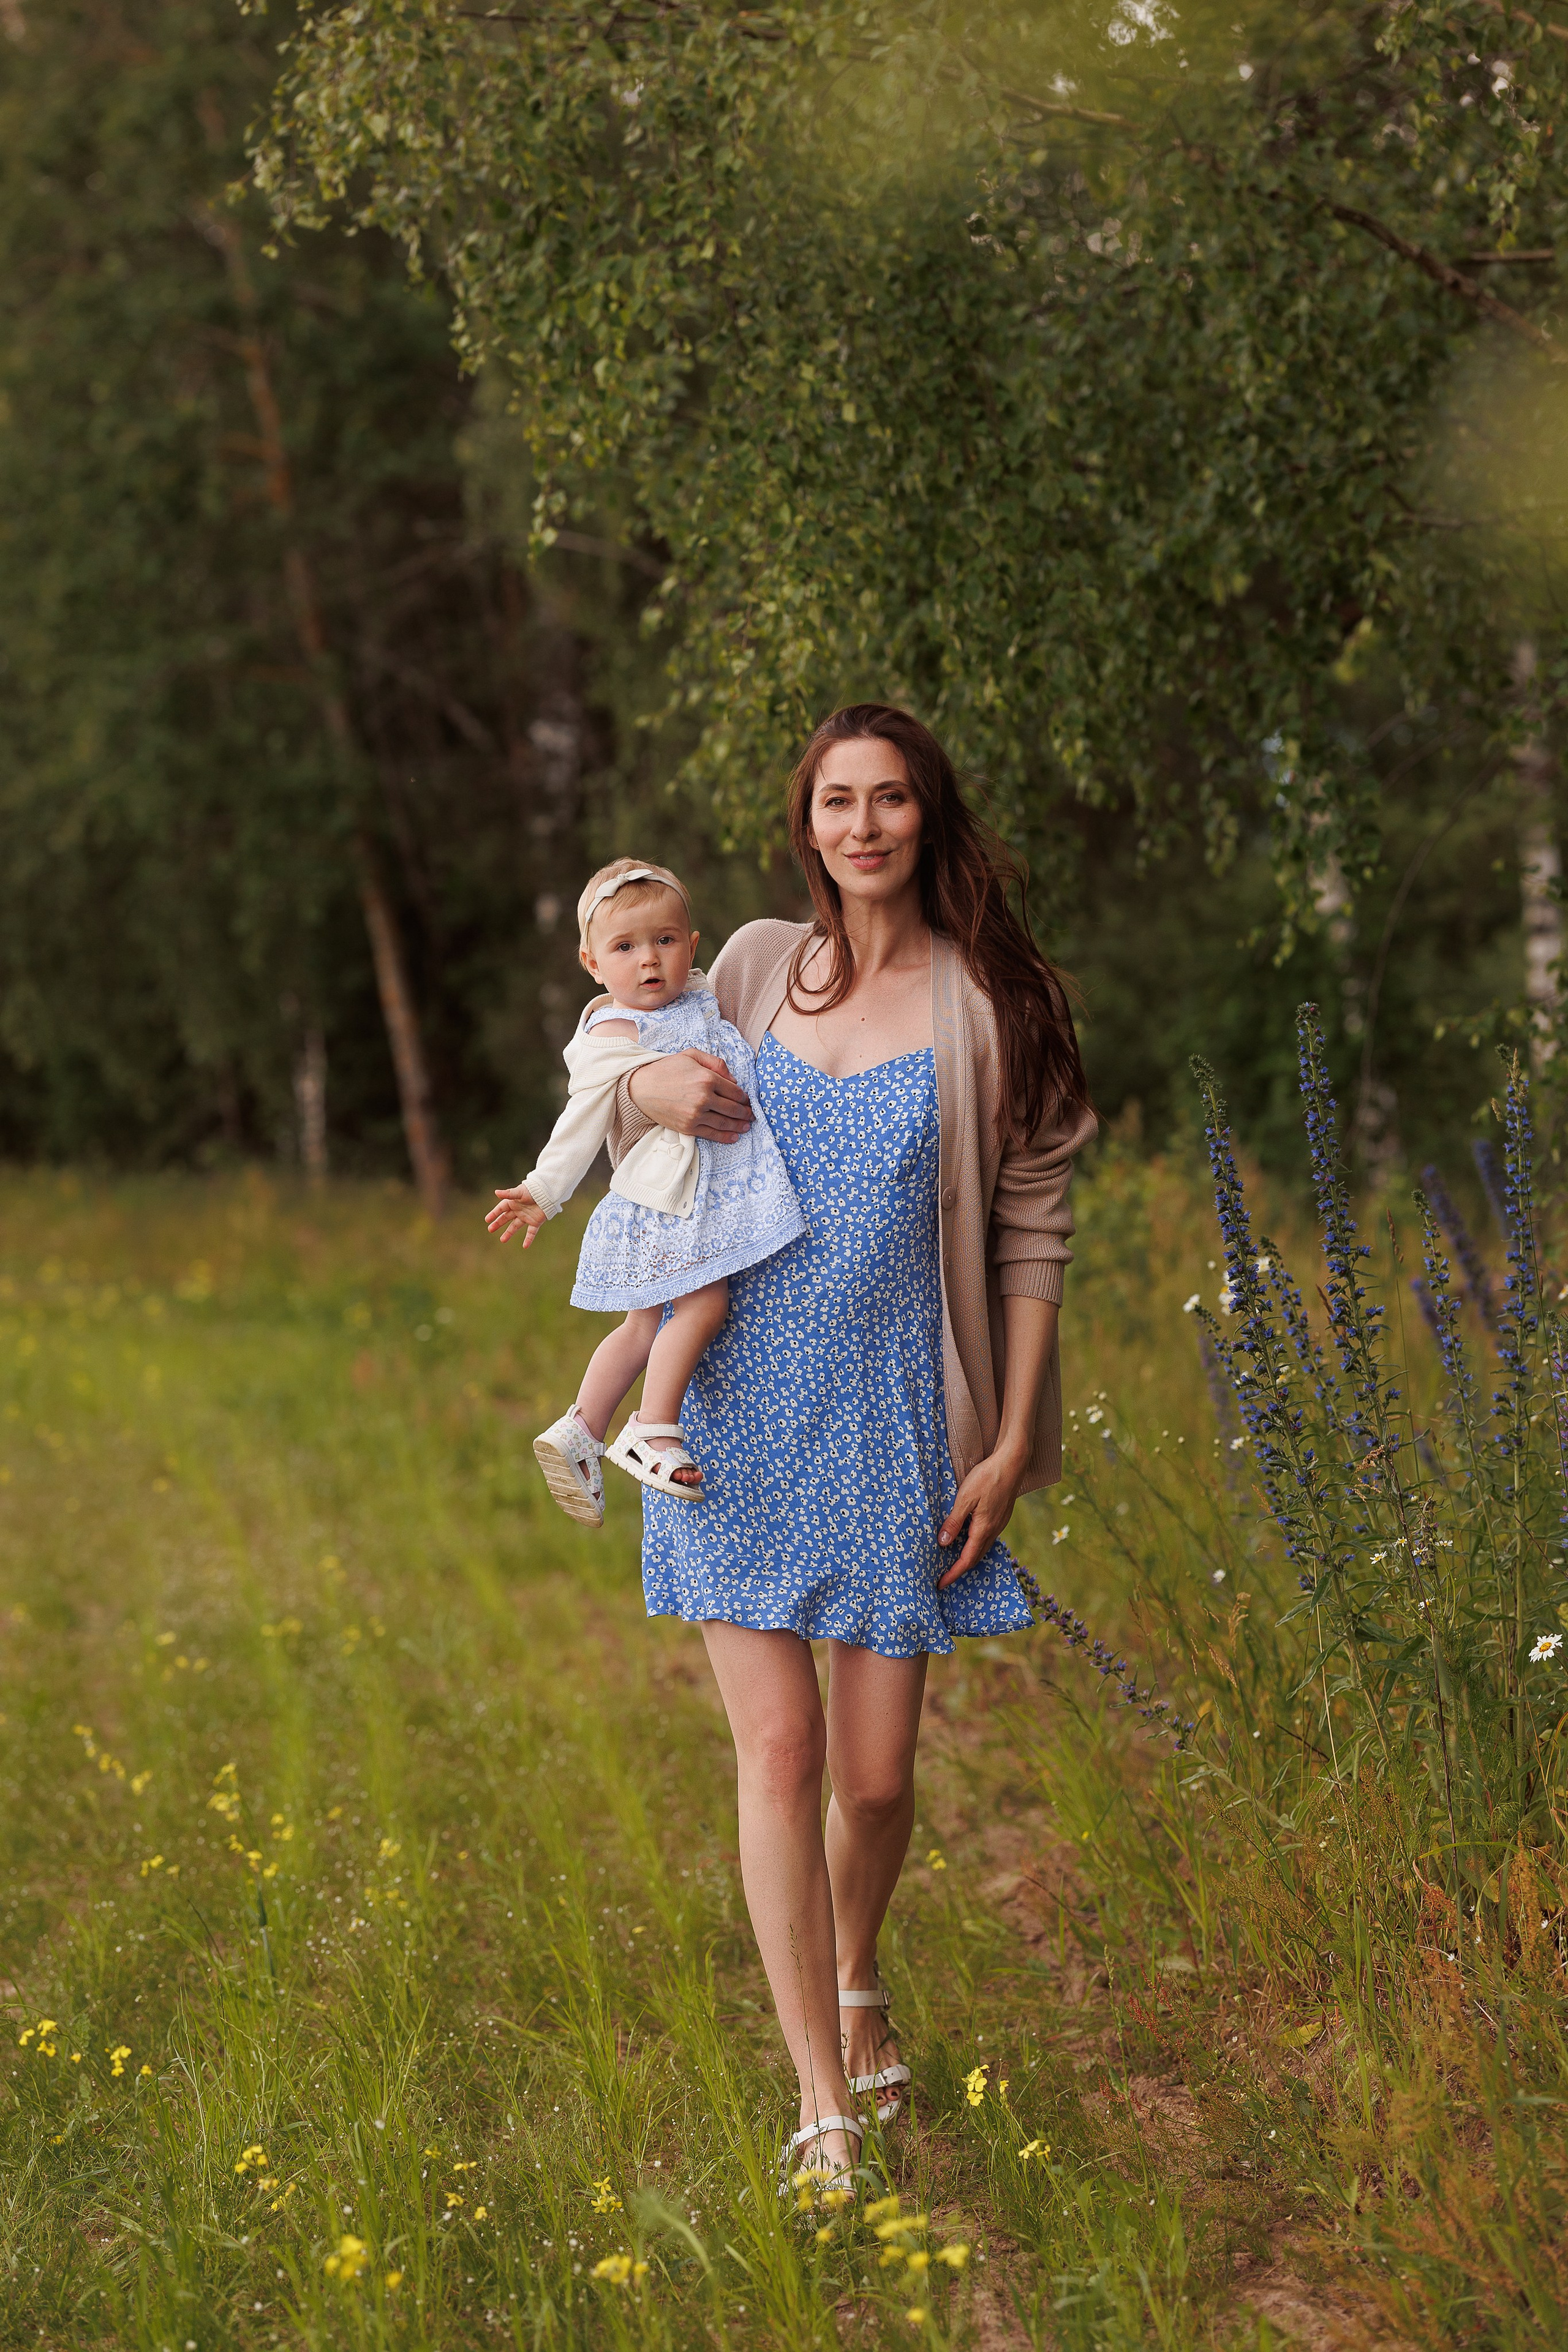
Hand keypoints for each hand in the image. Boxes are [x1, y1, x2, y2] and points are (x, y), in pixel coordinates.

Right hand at [485, 1184, 548, 1245]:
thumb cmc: (533, 1190)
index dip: (494, 1214)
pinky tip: (525, 1246)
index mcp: (513, 1202)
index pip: (501, 1209)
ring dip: (509, 1233)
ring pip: (515, 1226)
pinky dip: (528, 1239)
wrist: (548, 1193)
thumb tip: (496, 1192)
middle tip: (490, 1229)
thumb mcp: (519, 1192)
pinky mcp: (535, 1222)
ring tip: (502, 1240)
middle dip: (498, 1224)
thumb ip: (508, 1194)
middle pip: (506, 1218)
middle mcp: (518, 1210)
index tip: (487, 1220)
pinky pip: (531, 1232)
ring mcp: (526, 1217)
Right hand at [627, 1049, 753, 1140]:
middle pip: (733, 1108)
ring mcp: (696, 1115)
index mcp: (706, 1078)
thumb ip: (715, 1063)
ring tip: (746, 1126)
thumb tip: (733, 1079)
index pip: (735, 1091)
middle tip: (751, 1115)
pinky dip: (725, 1137)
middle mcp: (703, 1098)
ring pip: (724, 1123)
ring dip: (738, 1126)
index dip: (744, 1097)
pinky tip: (734, 1136)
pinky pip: (711, 1134)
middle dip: (745, 1112)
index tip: (747, 1100)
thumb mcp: (691, 1055)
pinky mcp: (688, 1127)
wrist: (641, 1089)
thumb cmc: (666, 1070)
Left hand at [937, 1443, 1027, 1585]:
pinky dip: (975, 1545)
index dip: (953, 1574)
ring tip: (953, 1560)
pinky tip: (968, 1538)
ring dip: (968, 1557)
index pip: (966, 1560)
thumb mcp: (965, 1499)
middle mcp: (994, 1530)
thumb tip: (943, 1544)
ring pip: (982, 1548)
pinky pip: (987, 1537)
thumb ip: (954, 1522)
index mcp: (984, 1529)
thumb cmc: (988, 1477)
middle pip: (976, 1558)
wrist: (1012, 1462)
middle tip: (944, 1575)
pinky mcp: (1001, 1516)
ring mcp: (1000, 1523)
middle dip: (960, 1569)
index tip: (941, 1584)